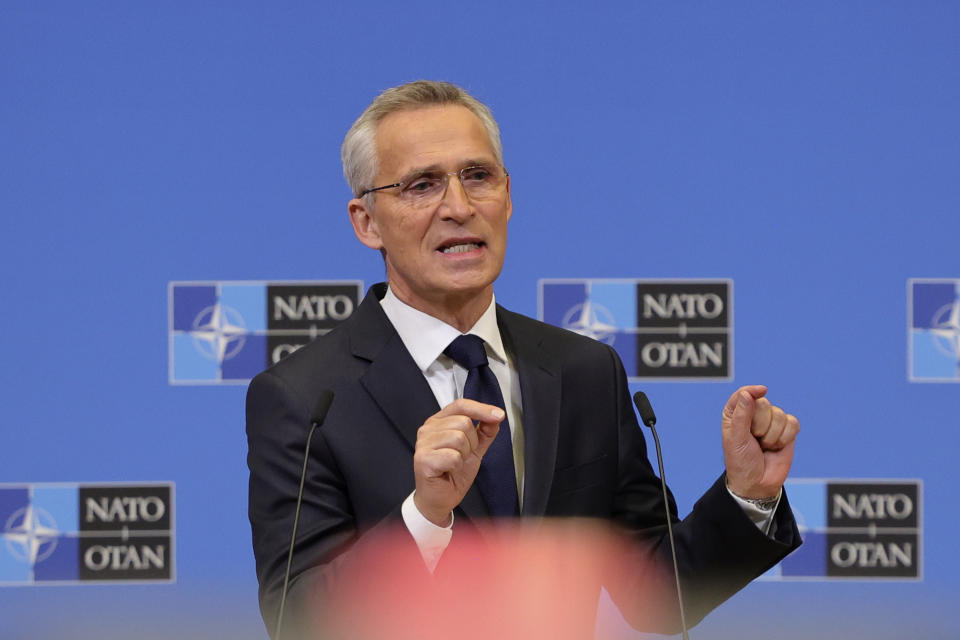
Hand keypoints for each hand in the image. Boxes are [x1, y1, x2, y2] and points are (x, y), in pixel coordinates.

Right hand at [413, 399, 504, 525]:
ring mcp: (423, 444)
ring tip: (455, 463)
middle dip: (471, 442)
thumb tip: (496, 416)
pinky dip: (457, 465)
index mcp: (439, 422)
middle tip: (462, 456)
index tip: (498, 415)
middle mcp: (428, 429)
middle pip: (463, 422)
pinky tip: (449, 470)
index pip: (461, 405)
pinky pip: (452, 456)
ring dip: (464, 455)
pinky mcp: (422, 459)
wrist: (440, 499)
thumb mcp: (475, 449)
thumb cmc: (453, 473)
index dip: (481, 409)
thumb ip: (485, 432)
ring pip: (458, 438)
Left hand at [721, 385, 798, 499]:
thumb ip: (741, 415)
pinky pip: (792, 423)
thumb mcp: (736, 439)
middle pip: (764, 404)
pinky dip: (785, 437)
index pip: (744, 394)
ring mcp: (771, 422)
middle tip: (754, 440)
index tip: (761, 391)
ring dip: (772, 435)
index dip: (752, 391)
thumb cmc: (741, 461)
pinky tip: (777, 446)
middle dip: (760, 425)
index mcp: (736, 414)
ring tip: (764, 446)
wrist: (758, 482)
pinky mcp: (787, 431)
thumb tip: (747, 393)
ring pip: (779, 414)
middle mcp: (754, 415)